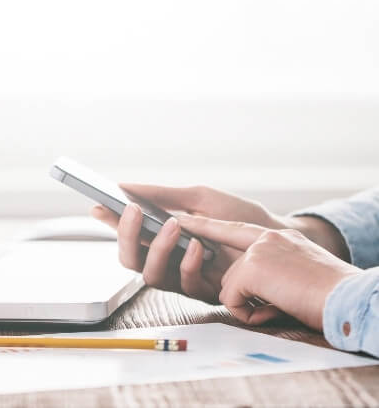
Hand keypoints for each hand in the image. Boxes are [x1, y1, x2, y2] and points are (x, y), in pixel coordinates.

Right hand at [91, 185, 289, 301]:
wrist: (277, 235)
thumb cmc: (238, 214)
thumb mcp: (198, 197)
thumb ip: (162, 195)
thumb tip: (124, 185)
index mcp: (162, 236)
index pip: (128, 233)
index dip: (110, 223)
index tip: (98, 206)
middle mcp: (168, 259)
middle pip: (130, 260)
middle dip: (126, 237)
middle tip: (133, 211)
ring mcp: (185, 277)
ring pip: (151, 276)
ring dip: (157, 250)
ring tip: (172, 225)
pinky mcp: (206, 292)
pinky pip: (185, 285)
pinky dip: (188, 263)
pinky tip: (197, 247)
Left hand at [178, 215, 362, 328]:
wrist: (350, 298)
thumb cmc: (332, 296)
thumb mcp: (300, 273)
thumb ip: (272, 269)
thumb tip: (248, 287)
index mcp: (278, 238)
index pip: (235, 230)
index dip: (208, 227)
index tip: (182, 219)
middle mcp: (266, 238)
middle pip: (230, 271)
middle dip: (243, 295)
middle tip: (277, 302)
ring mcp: (257, 250)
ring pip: (228, 287)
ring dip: (250, 305)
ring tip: (283, 305)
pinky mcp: (251, 267)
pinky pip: (230, 300)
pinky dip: (249, 314)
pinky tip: (275, 310)